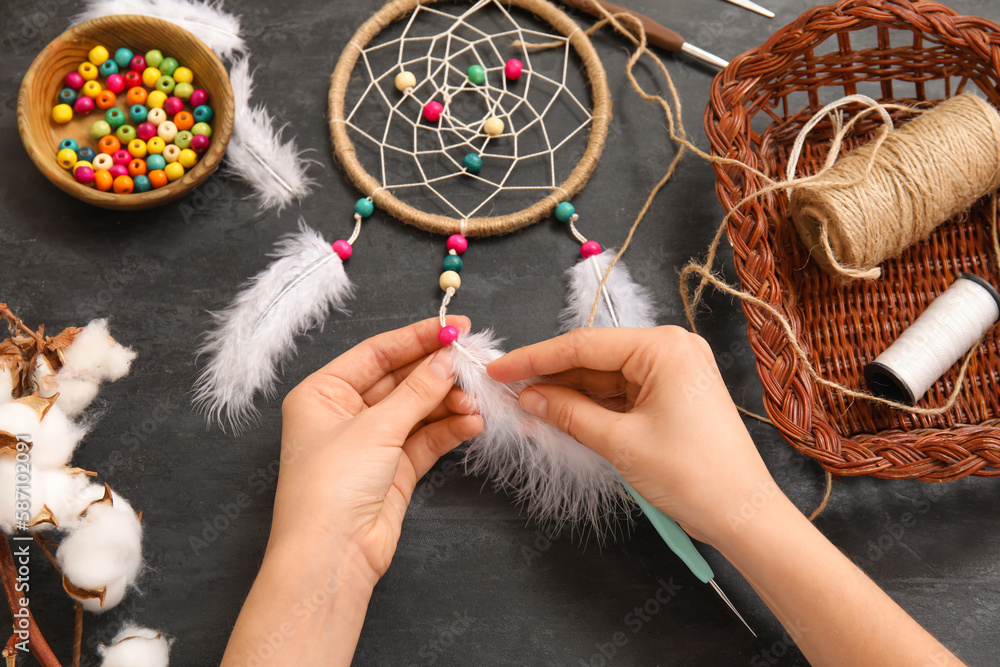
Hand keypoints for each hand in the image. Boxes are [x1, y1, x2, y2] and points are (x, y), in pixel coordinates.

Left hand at [223, 317, 483, 666]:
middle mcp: (345, 414)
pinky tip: (472, 422)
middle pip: (400, 380)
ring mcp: (371, 442)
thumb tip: (447, 360)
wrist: (331, 556)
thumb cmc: (330, 488)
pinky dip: (450, 429)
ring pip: (418, 409)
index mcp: (323, 393)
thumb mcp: (375, 428)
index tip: (454, 327)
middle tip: (473, 361)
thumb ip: (417, 391)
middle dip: (437, 372)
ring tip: (477, 400)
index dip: (416, 338)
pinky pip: (427, 438)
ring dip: (448, 403)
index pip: (376, 353)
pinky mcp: (394, 469)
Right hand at [486, 326, 774, 546]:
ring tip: (526, 409)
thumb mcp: (620, 442)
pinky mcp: (672, 395)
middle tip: (506, 391)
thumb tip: (529, 398)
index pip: (584, 344)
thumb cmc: (693, 476)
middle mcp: (671, 349)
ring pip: (604, 377)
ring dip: (567, 394)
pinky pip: (621, 393)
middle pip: (593, 357)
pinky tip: (558, 416)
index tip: (498, 369)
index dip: (535, 358)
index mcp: (664, 347)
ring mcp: (673, 372)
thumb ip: (569, 413)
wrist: (743, 515)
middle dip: (550, 377)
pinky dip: (590, 407)